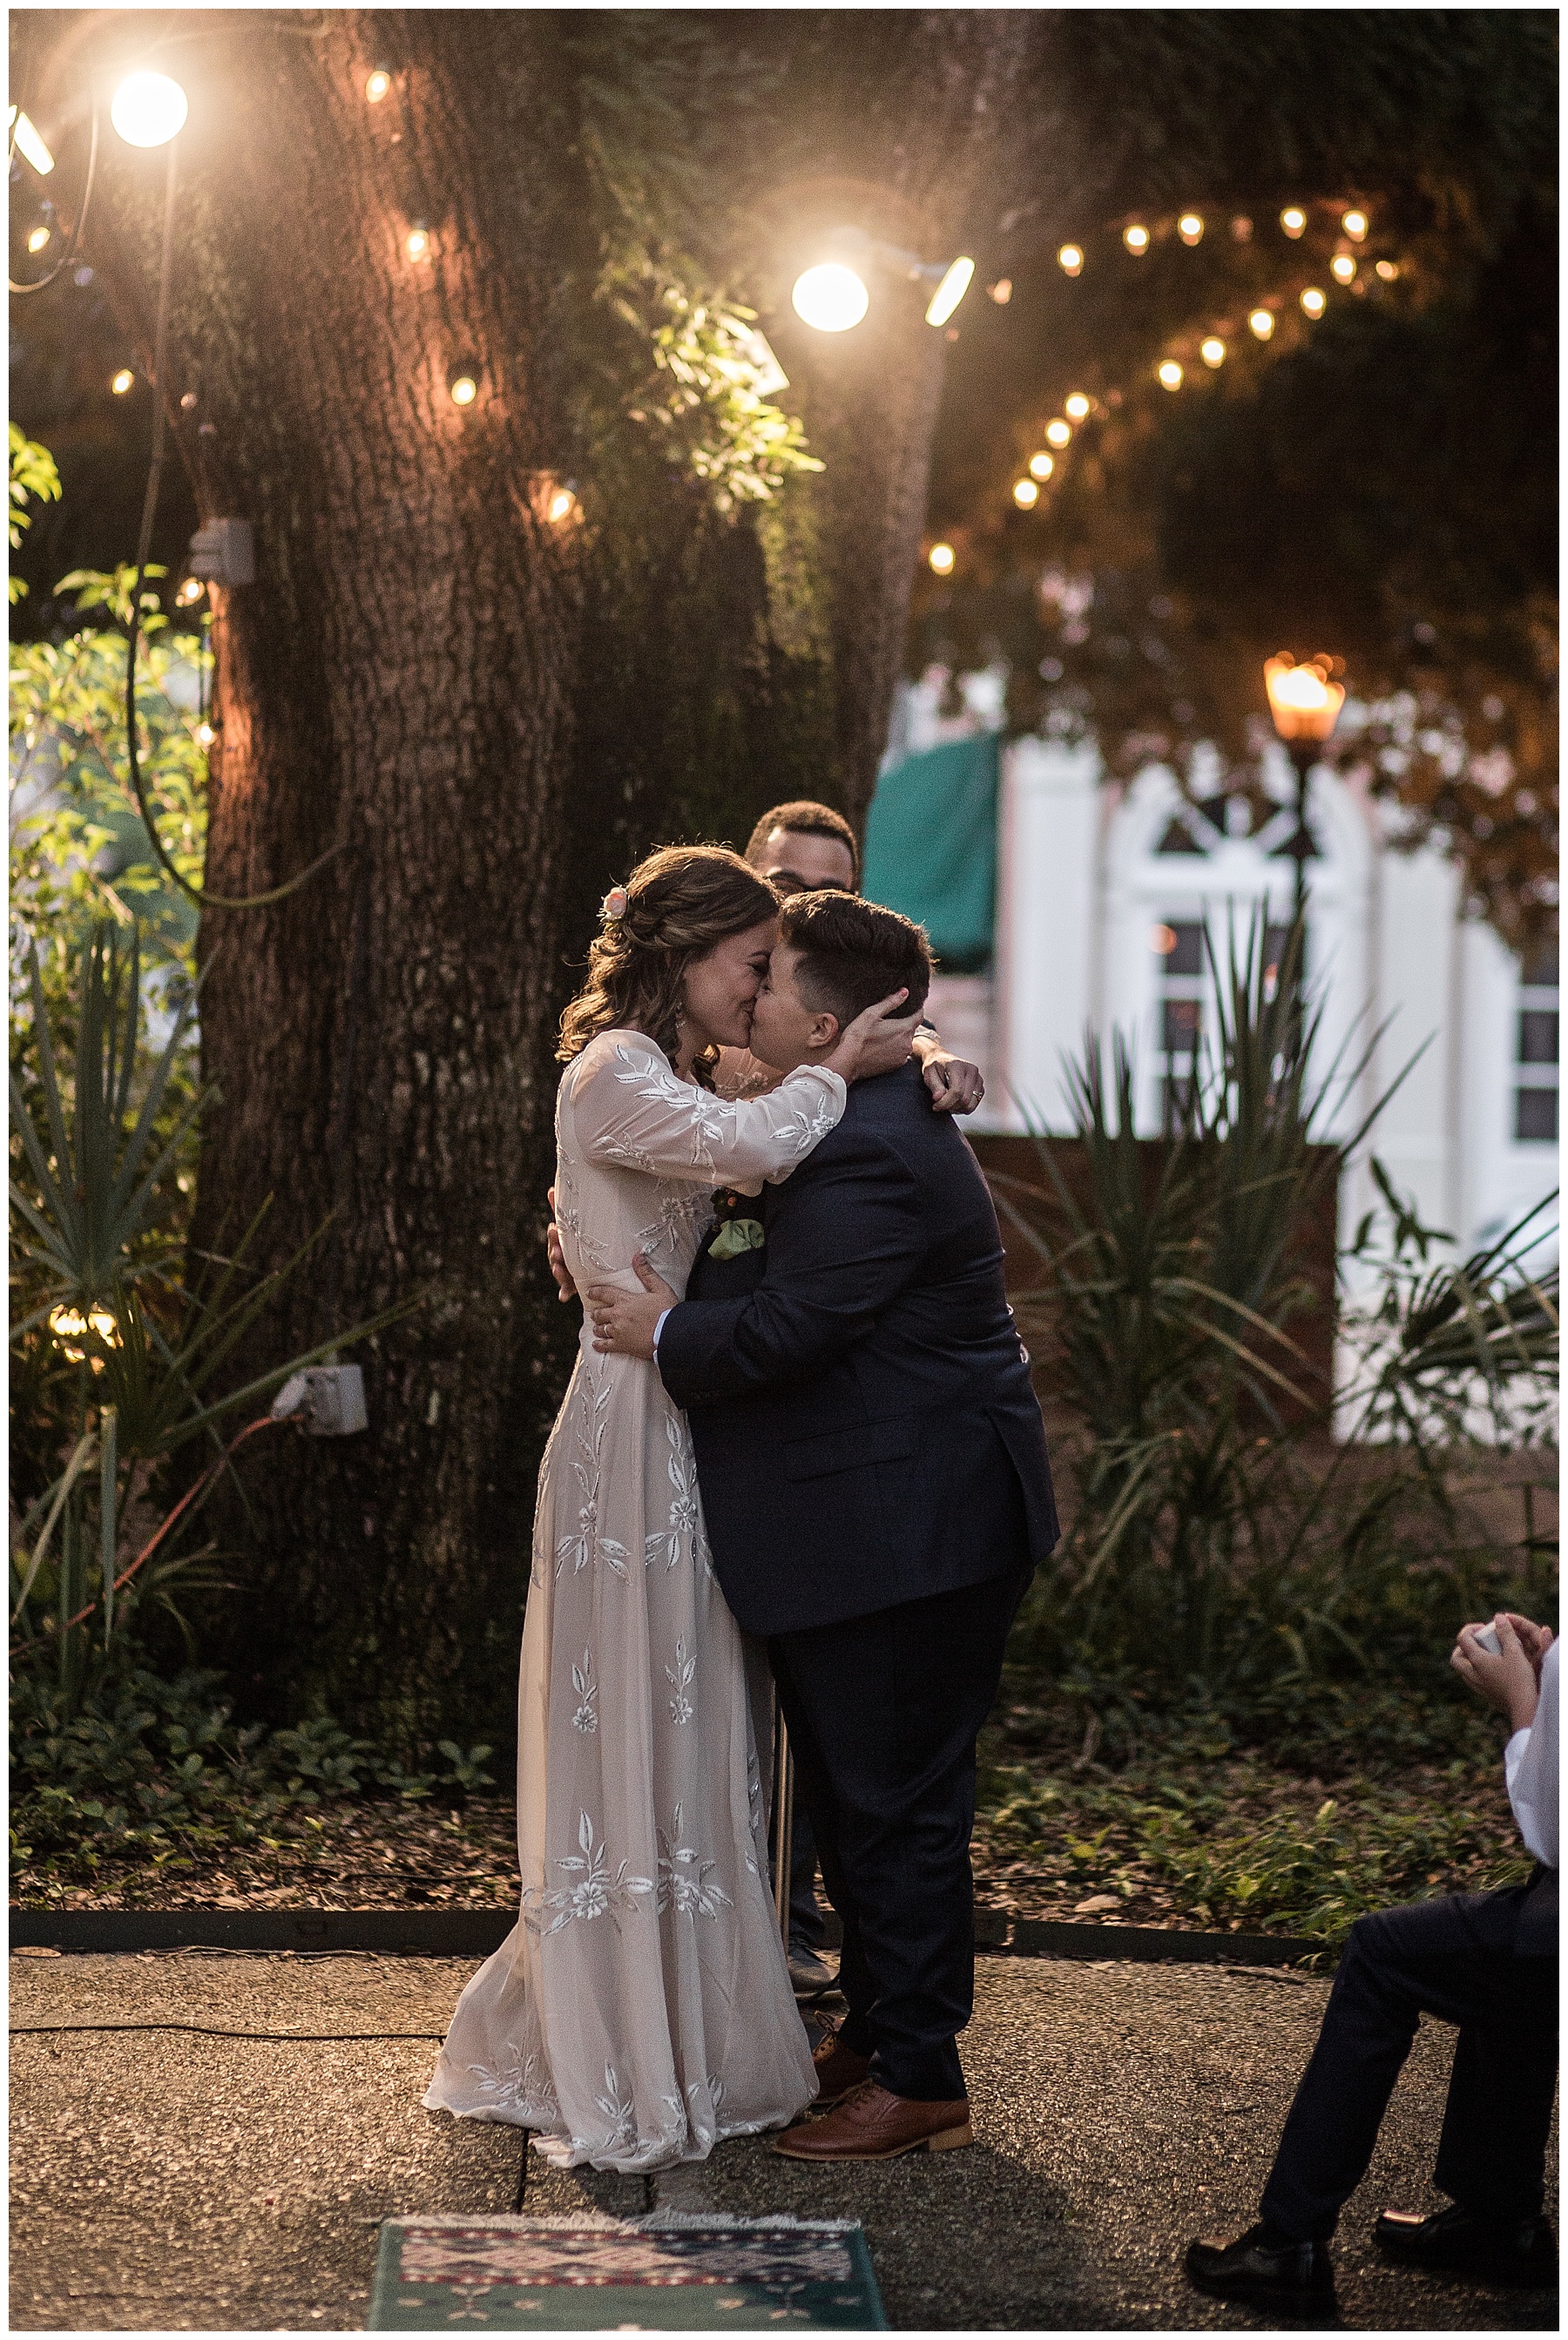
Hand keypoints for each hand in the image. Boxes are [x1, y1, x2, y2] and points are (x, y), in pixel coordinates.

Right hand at [545, 1187, 576, 1302]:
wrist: (599, 1268)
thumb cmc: (585, 1244)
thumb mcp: (579, 1229)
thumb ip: (563, 1211)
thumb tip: (550, 1189)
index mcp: (563, 1243)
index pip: (555, 1238)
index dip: (554, 1235)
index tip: (553, 1228)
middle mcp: (562, 1258)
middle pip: (555, 1254)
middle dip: (555, 1250)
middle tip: (557, 1247)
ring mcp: (566, 1272)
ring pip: (559, 1271)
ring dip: (558, 1270)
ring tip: (558, 1266)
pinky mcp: (571, 1286)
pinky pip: (566, 1290)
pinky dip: (564, 1293)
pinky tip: (563, 1296)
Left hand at [586, 1253, 675, 1359]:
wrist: (671, 1335)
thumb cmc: (668, 1311)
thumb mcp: (660, 1288)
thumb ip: (646, 1273)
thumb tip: (637, 1256)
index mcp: (625, 1300)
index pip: (604, 1293)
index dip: (595, 1292)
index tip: (589, 1292)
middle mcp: (617, 1315)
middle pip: (599, 1314)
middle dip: (596, 1314)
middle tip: (595, 1314)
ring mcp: (618, 1331)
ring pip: (600, 1329)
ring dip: (598, 1328)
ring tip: (598, 1329)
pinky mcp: (621, 1345)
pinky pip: (604, 1346)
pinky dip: (599, 1345)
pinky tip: (597, 1344)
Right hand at [821, 989, 915, 1084]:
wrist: (848, 1062)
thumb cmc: (858, 1037)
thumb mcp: (871, 1014)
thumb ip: (891, 1002)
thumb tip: (905, 992)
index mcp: (904, 1029)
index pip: (919, 1016)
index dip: (915, 1010)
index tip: (908, 1007)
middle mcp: (908, 1044)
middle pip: (911, 1029)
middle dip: (902, 1024)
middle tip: (886, 1022)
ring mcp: (903, 1057)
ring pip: (905, 1042)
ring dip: (897, 1038)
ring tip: (881, 1036)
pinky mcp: (896, 1066)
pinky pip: (899, 1053)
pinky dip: (893, 1049)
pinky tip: (879, 1047)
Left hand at [920, 1050, 984, 1115]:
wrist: (942, 1060)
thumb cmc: (935, 1067)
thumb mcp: (929, 1074)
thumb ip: (934, 1086)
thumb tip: (939, 1098)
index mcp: (958, 1066)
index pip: (957, 1090)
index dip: (946, 1102)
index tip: (935, 1106)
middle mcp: (971, 1071)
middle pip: (965, 1100)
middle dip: (950, 1106)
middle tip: (940, 1104)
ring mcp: (978, 1079)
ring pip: (970, 1105)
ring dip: (957, 1108)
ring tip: (947, 1102)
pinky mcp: (981, 1087)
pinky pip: (974, 1105)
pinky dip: (963, 1107)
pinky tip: (954, 1101)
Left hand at [1451, 1613, 1544, 1733]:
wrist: (1524, 1707)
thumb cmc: (1519, 1678)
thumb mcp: (1515, 1652)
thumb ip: (1506, 1633)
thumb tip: (1498, 1617)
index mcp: (1477, 1661)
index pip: (1462, 1639)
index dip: (1469, 1629)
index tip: (1483, 1628)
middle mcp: (1472, 1673)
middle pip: (1456, 1657)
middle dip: (1463, 1647)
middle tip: (1478, 1642)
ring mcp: (1477, 1686)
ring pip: (1463, 1670)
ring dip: (1469, 1660)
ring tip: (1485, 1655)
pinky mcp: (1484, 1695)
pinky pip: (1471, 1680)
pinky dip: (1475, 1671)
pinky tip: (1491, 1670)